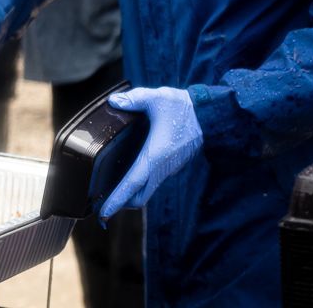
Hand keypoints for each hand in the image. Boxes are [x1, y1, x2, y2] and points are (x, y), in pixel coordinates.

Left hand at [99, 86, 202, 218]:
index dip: (117, 199)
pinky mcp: (173, 164)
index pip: (132, 184)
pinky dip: (142, 183)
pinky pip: (154, 180)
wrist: (208, 115)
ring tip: (115, 189)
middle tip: (104, 203)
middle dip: (122, 202)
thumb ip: (134, 99)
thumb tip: (113, 101)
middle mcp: (161, 168)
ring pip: (148, 189)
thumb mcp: (156, 98)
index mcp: (154, 156)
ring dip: (132, 193)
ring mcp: (169, 168)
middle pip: (139, 196)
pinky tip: (133, 171)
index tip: (104, 214)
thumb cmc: (183, 107)